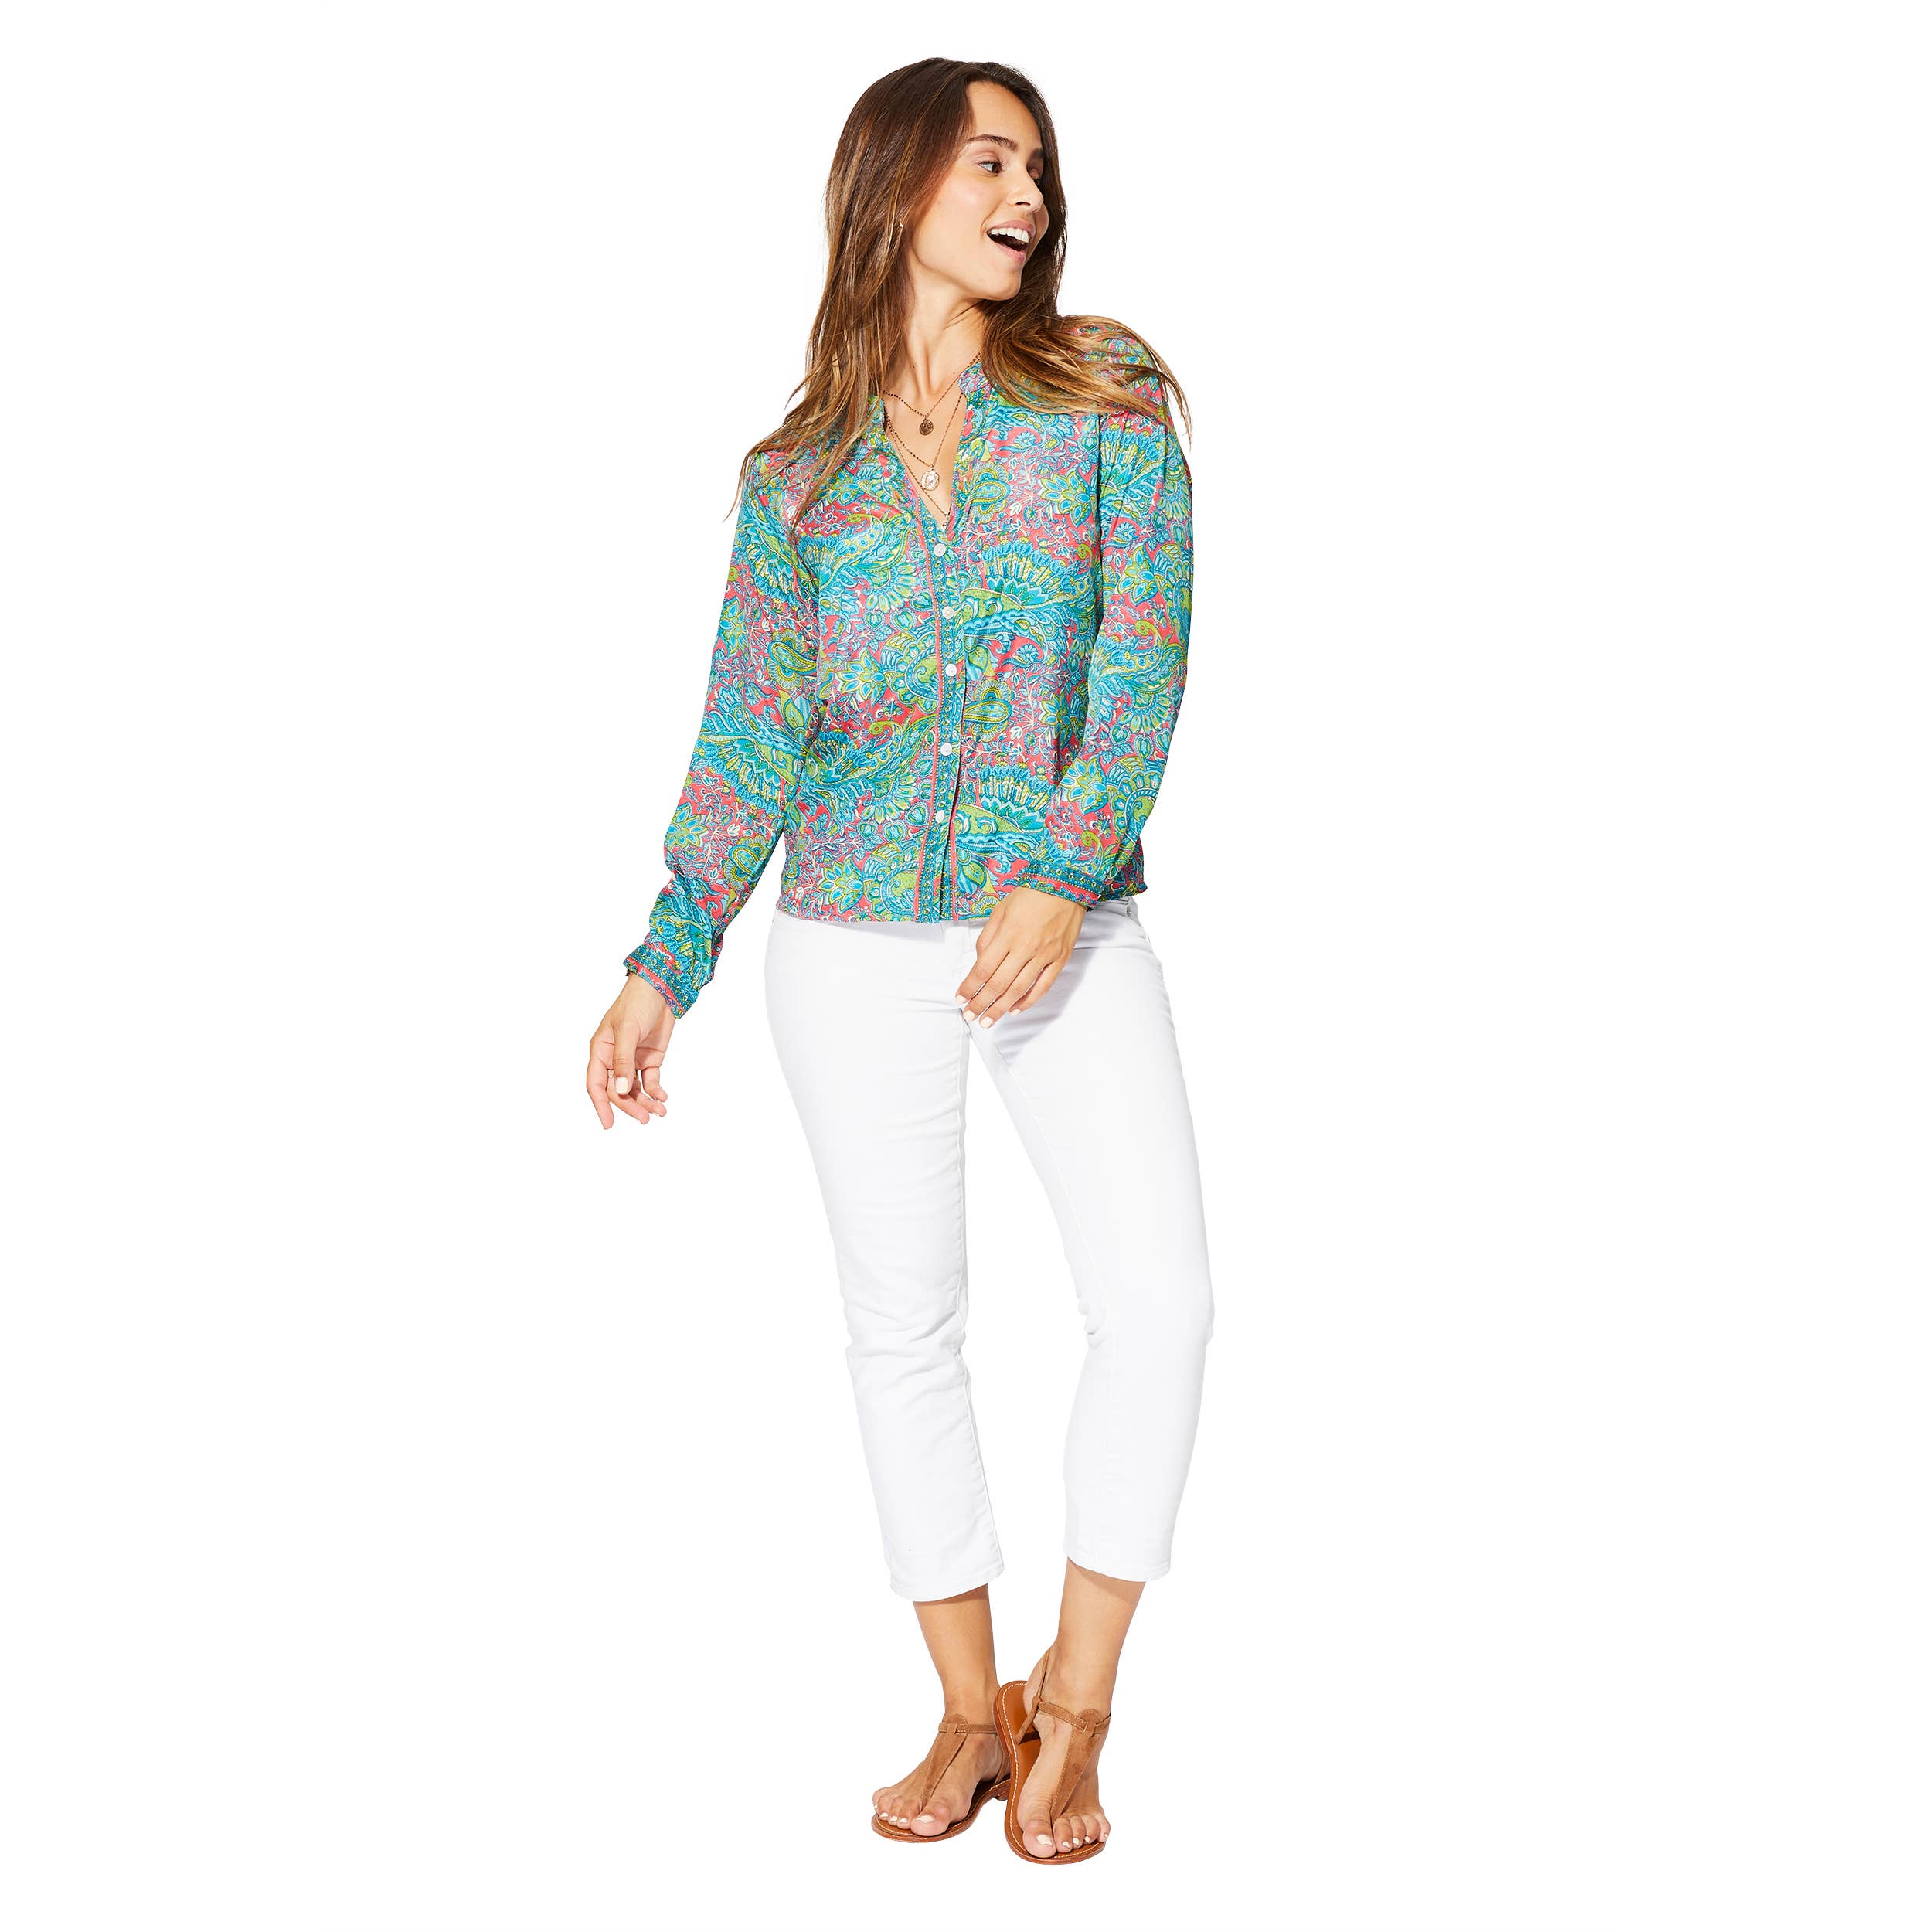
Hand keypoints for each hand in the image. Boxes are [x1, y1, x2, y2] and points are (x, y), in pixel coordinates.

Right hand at [586, 973, 673, 1128]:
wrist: (662, 988)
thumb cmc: (636, 1003)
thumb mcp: (626, 1031)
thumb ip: (623, 1061)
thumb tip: (621, 1090)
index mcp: (600, 1051)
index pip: (596, 1084)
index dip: (601, 1104)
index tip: (608, 1124)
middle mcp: (614, 1058)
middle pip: (618, 1090)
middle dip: (630, 1106)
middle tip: (645, 1118)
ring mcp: (632, 1060)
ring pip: (634, 1089)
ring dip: (645, 1102)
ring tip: (659, 1112)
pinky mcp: (649, 1059)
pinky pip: (649, 1081)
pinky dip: (655, 1091)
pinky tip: (662, 1098)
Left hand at [955, 887, 1084, 1025]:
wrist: (1066, 885)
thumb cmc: (1031, 894)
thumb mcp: (1001, 910)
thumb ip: (987, 938)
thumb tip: (978, 962)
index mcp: (1007, 934)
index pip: (982, 969)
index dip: (969, 987)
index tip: (960, 999)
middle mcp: (1025, 947)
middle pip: (998, 984)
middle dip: (981, 1003)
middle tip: (970, 1016)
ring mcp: (1044, 955)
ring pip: (1019, 989)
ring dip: (1001, 1008)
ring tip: (988, 1020)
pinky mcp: (1060, 959)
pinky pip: (1043, 986)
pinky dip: (1028, 1001)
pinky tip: (1015, 1010)